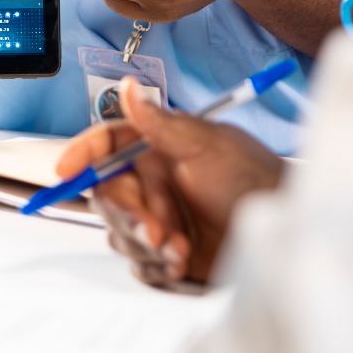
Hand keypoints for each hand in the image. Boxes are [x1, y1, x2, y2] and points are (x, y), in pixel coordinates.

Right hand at [56, 77, 283, 285]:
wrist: (286, 236)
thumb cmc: (255, 180)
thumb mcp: (208, 146)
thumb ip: (160, 123)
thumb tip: (127, 87)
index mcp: (158, 149)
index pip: (107, 144)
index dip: (82, 154)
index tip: (65, 169)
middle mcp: (154, 182)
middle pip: (108, 194)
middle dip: (127, 213)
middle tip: (155, 227)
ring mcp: (160, 219)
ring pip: (120, 232)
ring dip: (146, 243)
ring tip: (182, 247)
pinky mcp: (167, 255)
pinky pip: (139, 264)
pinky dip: (157, 265)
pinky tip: (184, 261)